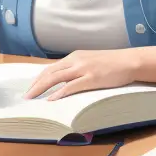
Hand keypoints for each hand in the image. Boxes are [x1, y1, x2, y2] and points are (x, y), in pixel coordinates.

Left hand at [23, 49, 138, 100]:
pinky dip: (59, 93)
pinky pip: (71, 86)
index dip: (38, 79)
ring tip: (32, 98)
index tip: (30, 88)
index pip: (51, 68)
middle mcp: (76, 60)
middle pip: (49, 72)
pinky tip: (51, 99)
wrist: (129, 60)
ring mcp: (83, 69)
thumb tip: (64, 80)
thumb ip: (76, 68)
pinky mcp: (92, 78)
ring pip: (56, 78)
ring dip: (41, 88)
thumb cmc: (111, 63)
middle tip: (26, 96)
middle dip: (35, 85)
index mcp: (74, 56)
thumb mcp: (90, 61)